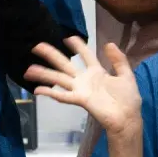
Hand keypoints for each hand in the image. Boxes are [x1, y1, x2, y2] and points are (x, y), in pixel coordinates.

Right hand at [26, 37, 141, 138]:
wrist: (128, 119)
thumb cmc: (128, 99)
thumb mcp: (126, 75)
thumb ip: (119, 60)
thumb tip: (108, 43)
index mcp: (97, 72)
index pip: (85, 55)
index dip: (77, 46)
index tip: (68, 37)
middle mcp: (85, 79)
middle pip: (65, 64)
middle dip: (51, 55)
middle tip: (37, 46)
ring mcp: (81, 89)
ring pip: (59, 79)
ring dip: (44, 74)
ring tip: (29, 69)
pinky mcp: (81, 100)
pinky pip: (64, 95)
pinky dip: (52, 92)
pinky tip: (38, 90)